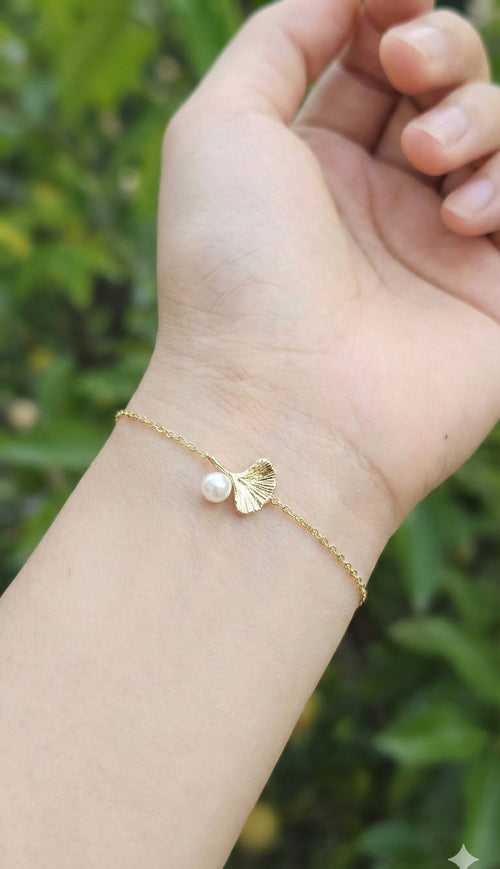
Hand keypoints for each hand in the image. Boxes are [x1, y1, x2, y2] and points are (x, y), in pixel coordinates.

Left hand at [142, 0, 499, 541]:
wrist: (281, 405)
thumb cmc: (233, 266)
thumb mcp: (219, 128)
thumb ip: (280, 40)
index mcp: (313, 166)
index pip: (370, 63)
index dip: (389, 17)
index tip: (394, 7)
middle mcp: (379, 203)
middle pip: (443, 85)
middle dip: (438, 51)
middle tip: (408, 73)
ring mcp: (439, 248)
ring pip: (497, 133)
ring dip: (475, 117)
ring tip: (430, 163)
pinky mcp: (491, 293)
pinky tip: (464, 221)